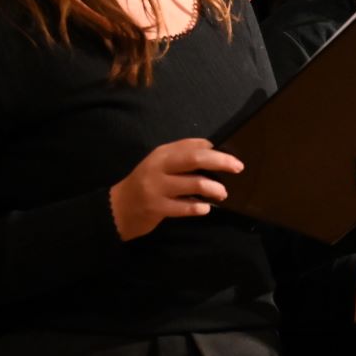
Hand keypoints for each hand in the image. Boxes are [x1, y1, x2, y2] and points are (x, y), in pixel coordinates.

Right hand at [110, 138, 242, 240]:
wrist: (117, 209)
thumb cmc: (146, 184)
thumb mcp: (161, 164)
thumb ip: (182, 154)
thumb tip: (212, 146)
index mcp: (162, 154)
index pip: (192, 146)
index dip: (215, 150)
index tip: (233, 157)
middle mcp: (158, 167)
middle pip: (195, 159)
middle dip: (221, 162)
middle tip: (238, 168)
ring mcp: (156, 188)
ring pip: (194, 184)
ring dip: (214, 189)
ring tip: (222, 194)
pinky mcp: (156, 208)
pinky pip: (185, 207)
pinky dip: (199, 207)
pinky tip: (205, 208)